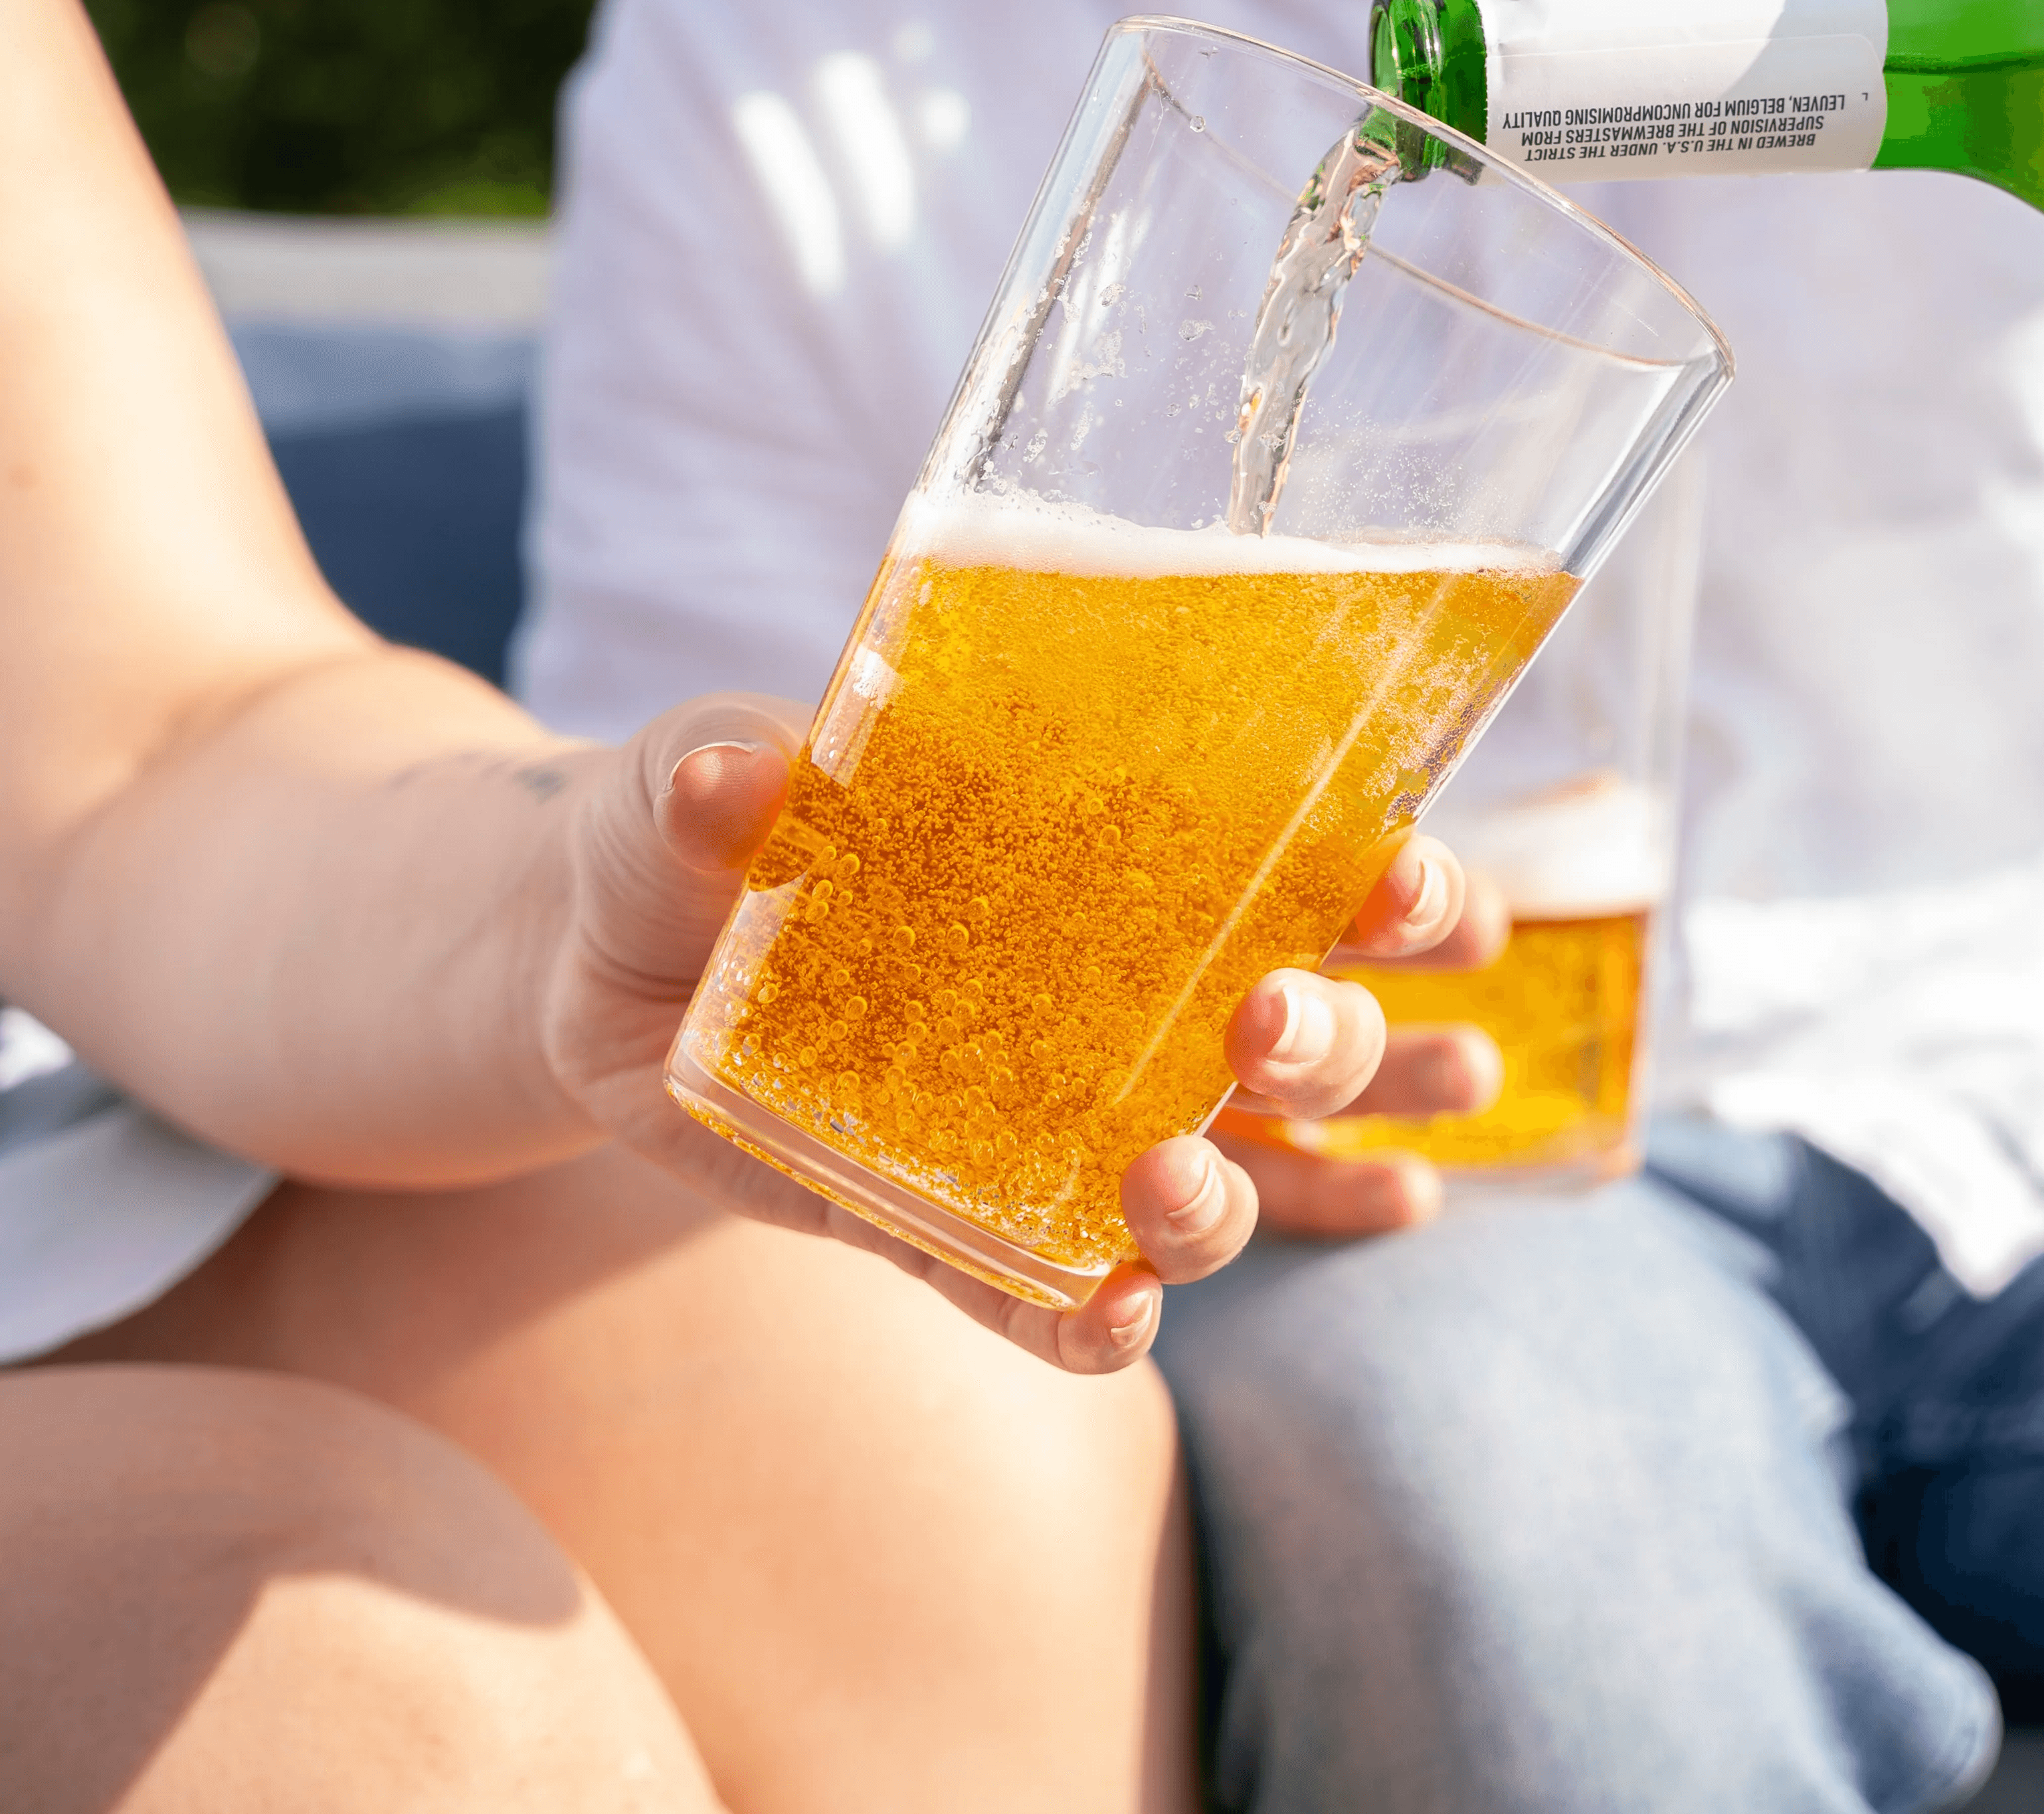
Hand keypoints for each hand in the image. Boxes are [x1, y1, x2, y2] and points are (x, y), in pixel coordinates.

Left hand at [535, 697, 1498, 1373]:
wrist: (590, 969)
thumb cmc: (684, 837)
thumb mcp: (693, 785)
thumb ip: (720, 771)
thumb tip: (732, 781)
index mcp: (1115, 860)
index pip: (1307, 866)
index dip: (1393, 886)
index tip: (1408, 886)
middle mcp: (1121, 998)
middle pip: (1300, 1033)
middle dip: (1338, 1039)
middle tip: (1276, 1022)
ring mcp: (1050, 1122)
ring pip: (1216, 1179)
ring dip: (1240, 1196)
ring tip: (1180, 1187)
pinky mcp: (953, 1225)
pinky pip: (1051, 1293)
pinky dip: (1095, 1318)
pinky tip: (1119, 1315)